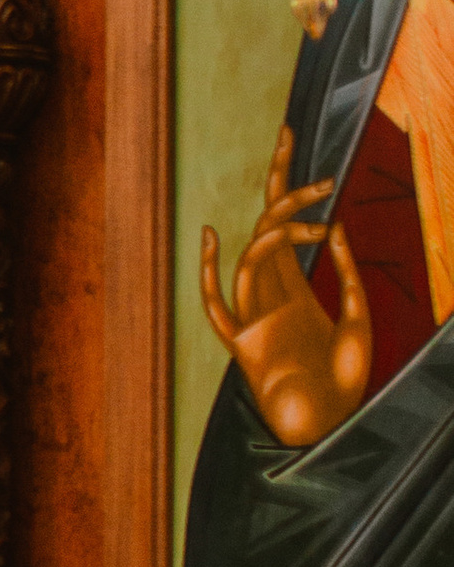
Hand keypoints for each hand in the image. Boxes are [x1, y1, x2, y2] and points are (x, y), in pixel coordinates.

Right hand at [201, 122, 371, 444]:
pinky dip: (209, 272)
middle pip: (266, 225)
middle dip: (281, 187)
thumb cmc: (343, 379)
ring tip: (316, 212)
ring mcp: (253, 314)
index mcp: (293, 288)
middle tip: (299, 152)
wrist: (332, 425)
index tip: (291, 141)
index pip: (285, 222)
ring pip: (252, 255)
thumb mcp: (357, 317)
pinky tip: (213, 237)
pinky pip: (217, 302)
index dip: (286, 182)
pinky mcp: (242, 341)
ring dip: (279, 228)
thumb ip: (345, 274)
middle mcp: (269, 294)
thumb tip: (332, 228)